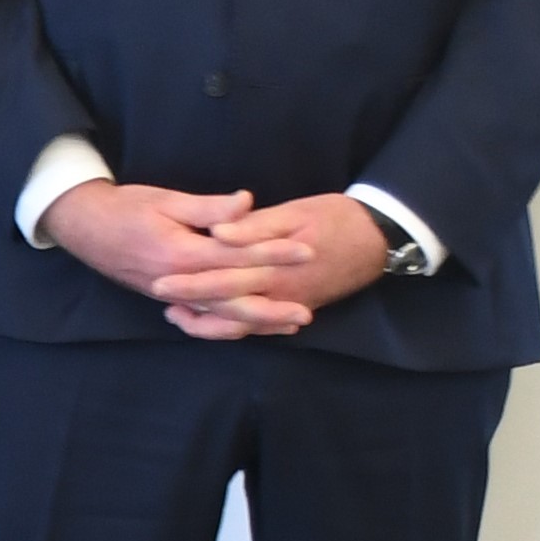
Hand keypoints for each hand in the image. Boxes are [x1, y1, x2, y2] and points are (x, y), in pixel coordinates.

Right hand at [48, 179, 376, 340]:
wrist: (83, 227)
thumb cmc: (125, 208)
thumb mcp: (166, 200)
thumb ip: (209, 208)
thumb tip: (248, 203)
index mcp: (181, 253)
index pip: (237, 256)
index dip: (274, 253)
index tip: (306, 251)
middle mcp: (179, 282)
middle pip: (233, 298)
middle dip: (273, 303)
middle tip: (309, 309)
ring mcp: (173, 294)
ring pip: (221, 316)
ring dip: (258, 322)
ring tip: (291, 325)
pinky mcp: (169, 299)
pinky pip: (204, 319)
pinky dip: (231, 325)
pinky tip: (254, 327)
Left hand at [165, 191, 392, 338]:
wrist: (380, 236)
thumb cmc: (336, 217)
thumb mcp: (295, 213)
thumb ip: (255, 226)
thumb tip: (219, 232)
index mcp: (274, 269)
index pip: (222, 279)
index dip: (189, 282)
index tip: (159, 280)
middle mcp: (280, 294)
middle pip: (226, 308)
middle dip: (192, 308)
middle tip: (162, 302)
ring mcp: (290, 305)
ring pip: (242, 325)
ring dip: (209, 323)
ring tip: (178, 315)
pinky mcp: (298, 306)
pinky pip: (261, 327)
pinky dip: (235, 327)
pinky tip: (214, 320)